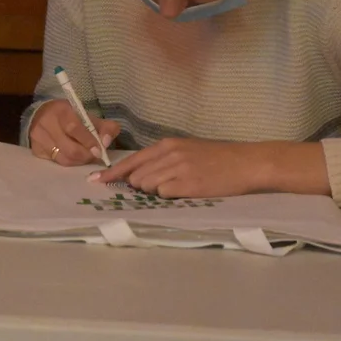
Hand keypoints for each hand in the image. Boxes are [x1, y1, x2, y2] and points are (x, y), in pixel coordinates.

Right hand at [28, 99, 120, 165]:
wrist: (43, 115)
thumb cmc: (70, 116)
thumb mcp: (88, 116)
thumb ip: (105, 127)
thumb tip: (106, 142)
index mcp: (61, 111)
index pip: (74, 128)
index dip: (88, 141)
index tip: (99, 150)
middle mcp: (46, 124)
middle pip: (70, 149)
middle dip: (86, 155)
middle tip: (94, 155)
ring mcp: (38, 139)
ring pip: (63, 159)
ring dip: (78, 161)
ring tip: (85, 156)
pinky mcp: (35, 150)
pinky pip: (56, 163)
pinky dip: (68, 162)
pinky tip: (72, 157)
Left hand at [89, 138, 330, 198]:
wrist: (246, 162)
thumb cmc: (217, 157)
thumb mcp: (187, 149)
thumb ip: (163, 159)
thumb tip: (138, 174)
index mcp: (167, 144)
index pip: (131, 160)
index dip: (112, 172)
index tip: (95, 181)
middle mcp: (169, 154)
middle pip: (136, 175)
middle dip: (138, 185)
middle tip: (154, 187)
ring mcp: (179, 169)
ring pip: (148, 186)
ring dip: (154, 191)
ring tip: (176, 187)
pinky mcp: (189, 184)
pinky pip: (164, 195)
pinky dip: (168, 196)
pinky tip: (184, 191)